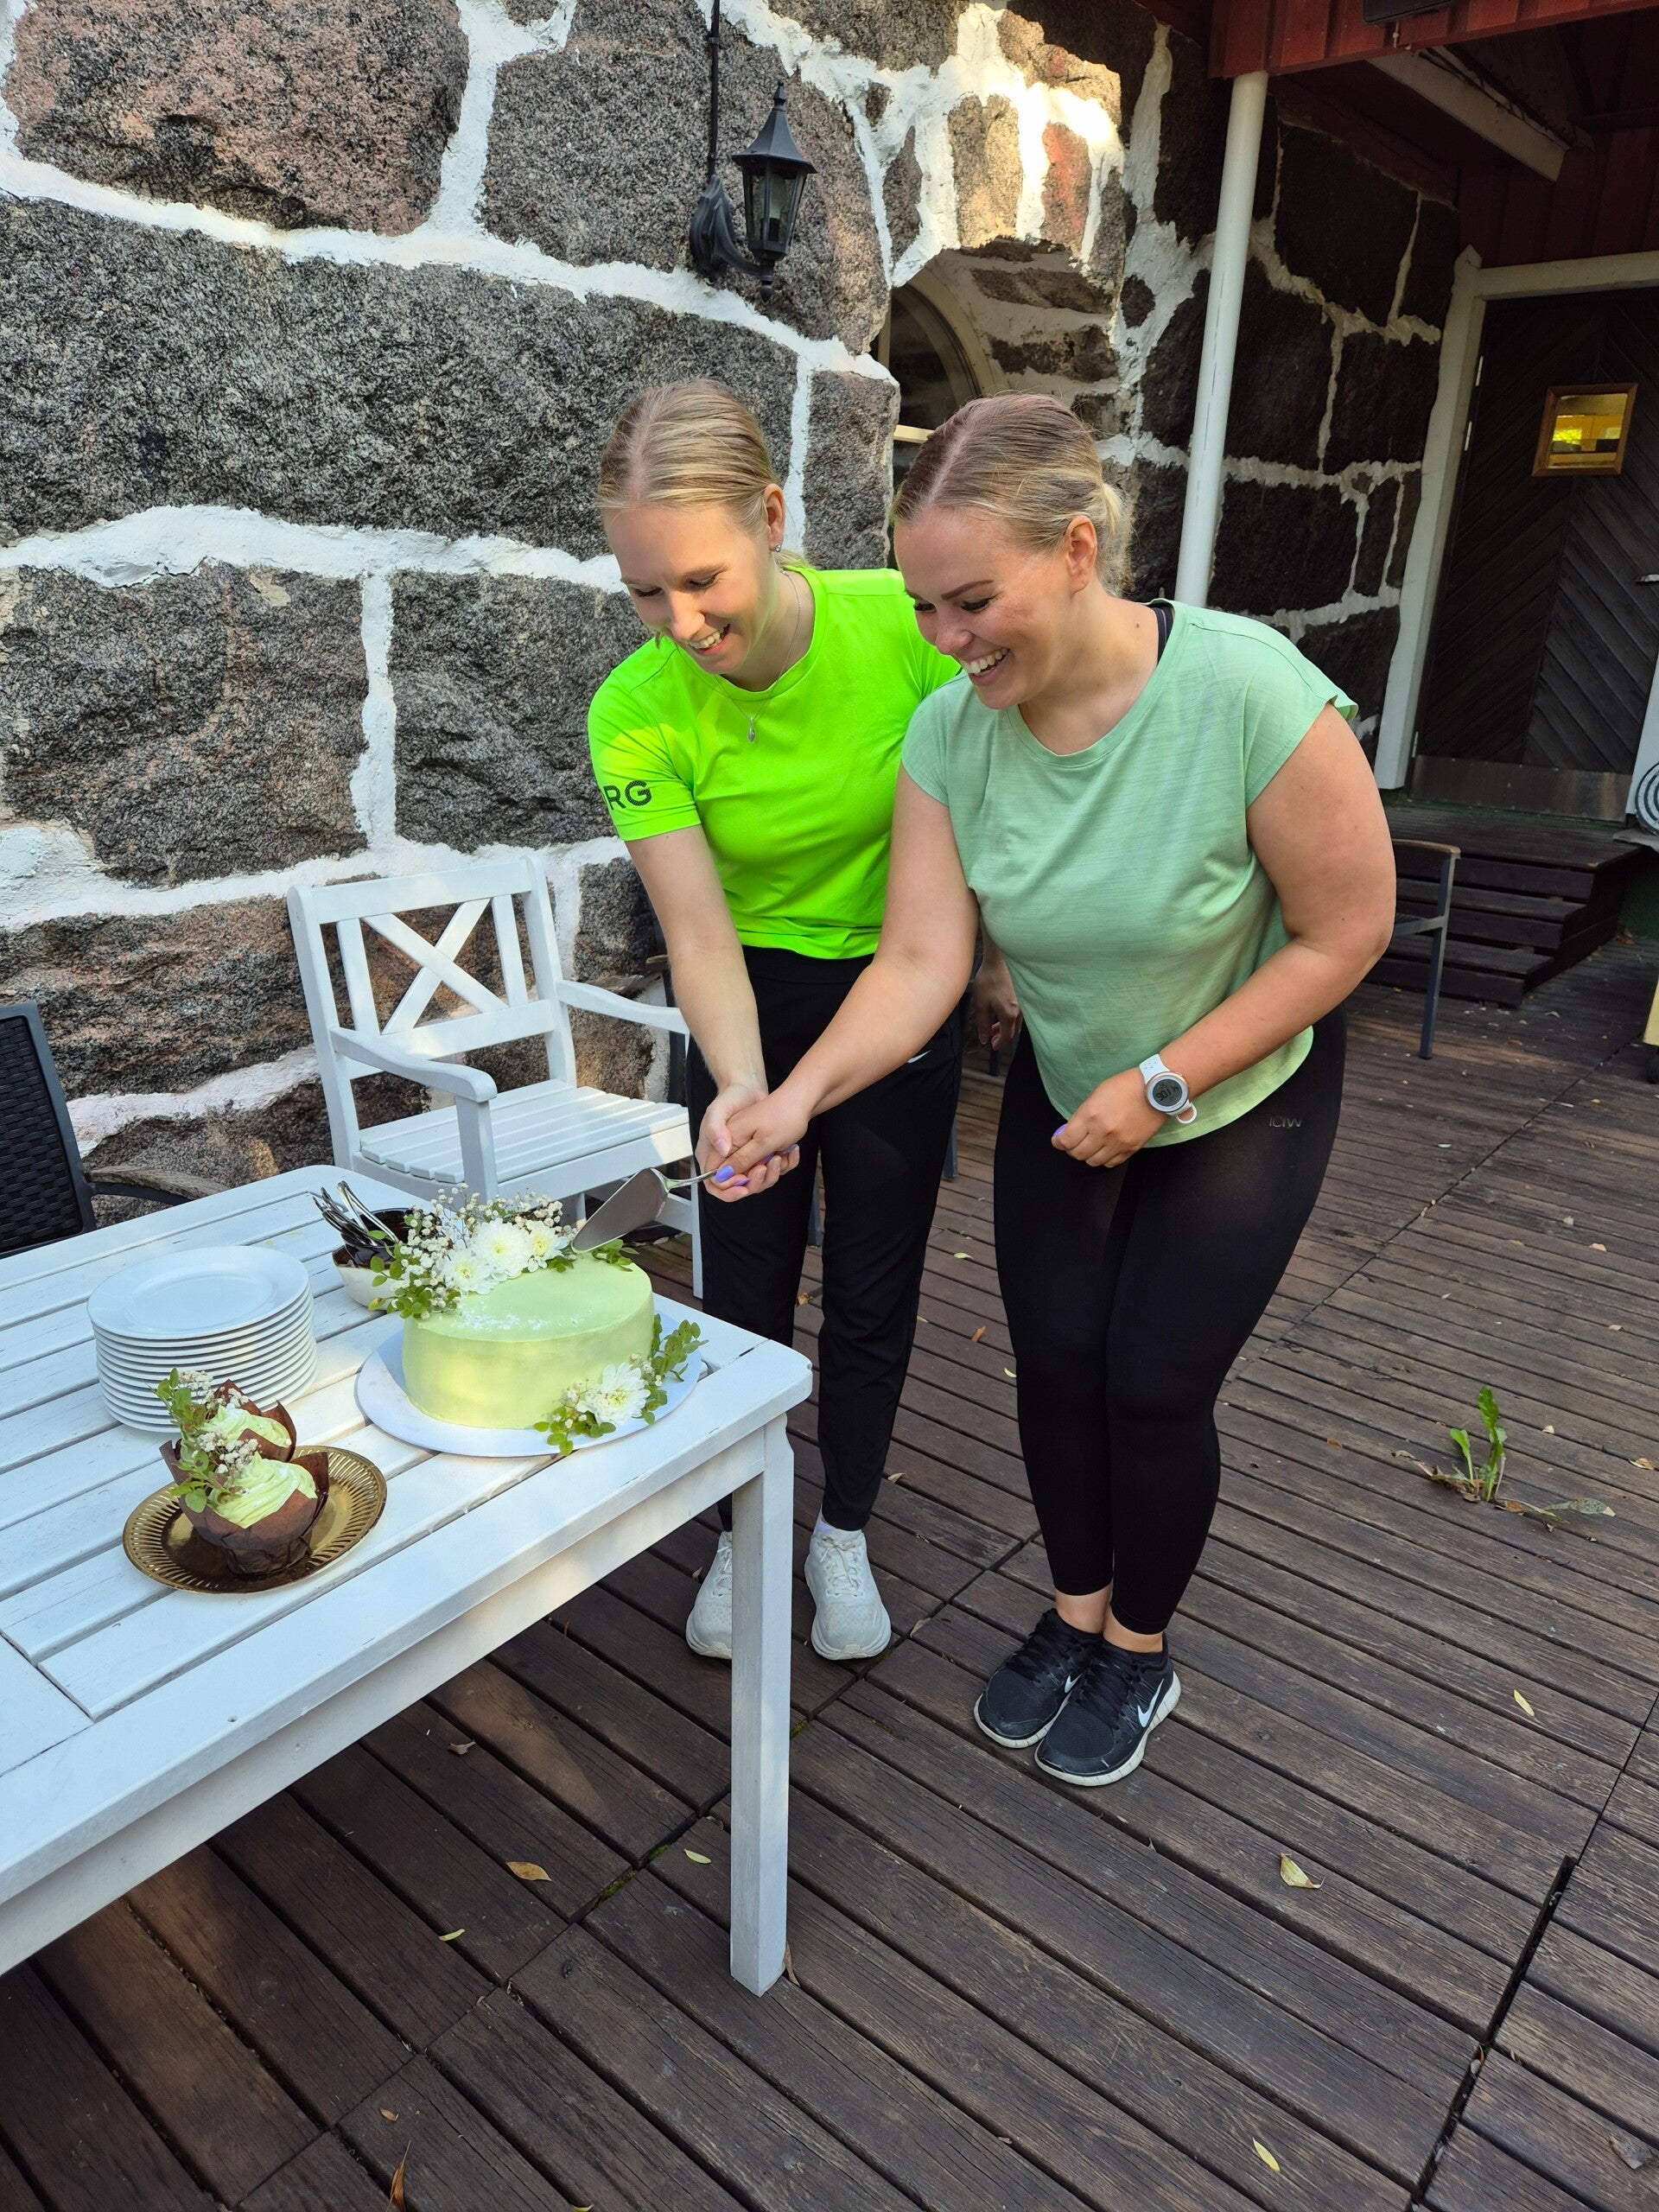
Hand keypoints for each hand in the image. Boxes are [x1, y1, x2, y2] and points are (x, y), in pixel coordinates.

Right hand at [696, 1080, 796, 1201]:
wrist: (753, 1087)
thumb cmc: (733, 1097)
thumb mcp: (720, 1112)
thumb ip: (716, 1131)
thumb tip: (721, 1152)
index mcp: (711, 1152)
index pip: (714, 1183)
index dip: (729, 1189)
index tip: (745, 1183)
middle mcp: (726, 1159)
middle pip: (737, 1187)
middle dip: (755, 1182)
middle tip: (766, 1167)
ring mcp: (743, 1158)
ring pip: (756, 1181)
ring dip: (771, 1174)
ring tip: (779, 1156)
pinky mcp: (757, 1155)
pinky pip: (768, 1171)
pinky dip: (781, 1166)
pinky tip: (787, 1153)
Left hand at [974, 961, 1021, 1051]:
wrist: (999, 960)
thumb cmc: (989, 980)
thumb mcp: (981, 1004)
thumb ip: (983, 1024)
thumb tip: (984, 1038)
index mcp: (1009, 1015)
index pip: (1006, 1036)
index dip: (999, 1043)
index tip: (992, 1046)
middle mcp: (1019, 1011)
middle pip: (1013, 1030)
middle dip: (1001, 1036)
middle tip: (990, 1035)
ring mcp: (1023, 1003)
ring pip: (1016, 1022)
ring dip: (1005, 1026)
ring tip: (993, 1023)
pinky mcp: (1022, 996)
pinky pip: (1018, 1013)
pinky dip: (1009, 1017)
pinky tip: (1000, 1012)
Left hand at [1053, 1068, 1165, 1168]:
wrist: (1156, 1090)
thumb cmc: (1126, 1086)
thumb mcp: (1097, 1094)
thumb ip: (1083, 1114)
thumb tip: (1071, 1130)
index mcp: (1091, 1115)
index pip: (1066, 1140)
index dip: (1058, 1142)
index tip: (1058, 1140)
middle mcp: (1103, 1132)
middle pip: (1078, 1154)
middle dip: (1071, 1149)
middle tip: (1073, 1143)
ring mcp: (1118, 1143)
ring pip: (1093, 1162)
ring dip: (1087, 1155)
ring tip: (1090, 1146)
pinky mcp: (1131, 1149)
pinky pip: (1111, 1163)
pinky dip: (1104, 1159)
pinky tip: (1104, 1150)